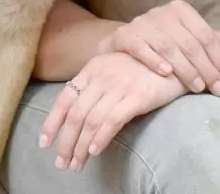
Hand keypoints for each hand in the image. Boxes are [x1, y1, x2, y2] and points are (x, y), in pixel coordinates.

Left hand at [38, 51, 185, 171]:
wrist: (174, 55)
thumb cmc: (142, 66)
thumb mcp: (113, 69)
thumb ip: (95, 87)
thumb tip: (77, 116)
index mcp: (92, 69)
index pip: (64, 99)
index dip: (52, 122)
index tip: (44, 143)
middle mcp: (102, 77)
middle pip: (76, 115)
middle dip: (66, 142)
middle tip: (62, 163)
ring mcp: (119, 86)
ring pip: (91, 120)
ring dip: (81, 146)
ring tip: (78, 164)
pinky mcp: (138, 96)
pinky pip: (113, 120)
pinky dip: (101, 138)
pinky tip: (95, 151)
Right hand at [99, 0, 219, 95]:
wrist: (123, 44)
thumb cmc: (161, 43)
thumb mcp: (184, 39)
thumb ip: (205, 42)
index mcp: (180, 10)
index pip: (205, 34)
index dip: (218, 58)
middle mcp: (161, 13)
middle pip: (189, 43)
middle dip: (206, 68)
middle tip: (217, 89)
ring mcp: (142, 23)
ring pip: (168, 47)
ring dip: (185, 69)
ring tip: (197, 88)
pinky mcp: (124, 35)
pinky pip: (140, 47)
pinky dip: (154, 60)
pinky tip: (166, 73)